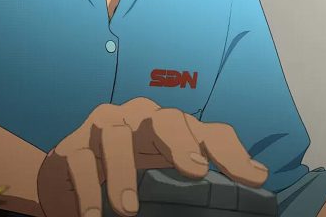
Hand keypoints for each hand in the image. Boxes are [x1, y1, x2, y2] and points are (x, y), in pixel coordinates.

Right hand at [36, 97, 268, 216]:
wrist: (65, 177)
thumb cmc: (128, 170)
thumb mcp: (166, 170)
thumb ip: (204, 170)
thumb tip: (260, 176)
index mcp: (171, 127)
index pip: (209, 132)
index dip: (231, 152)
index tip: (252, 178)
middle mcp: (139, 118)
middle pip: (164, 119)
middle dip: (180, 141)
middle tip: (194, 170)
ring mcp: (103, 127)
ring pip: (116, 135)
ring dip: (123, 173)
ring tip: (128, 210)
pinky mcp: (71, 146)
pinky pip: (80, 162)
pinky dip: (88, 191)